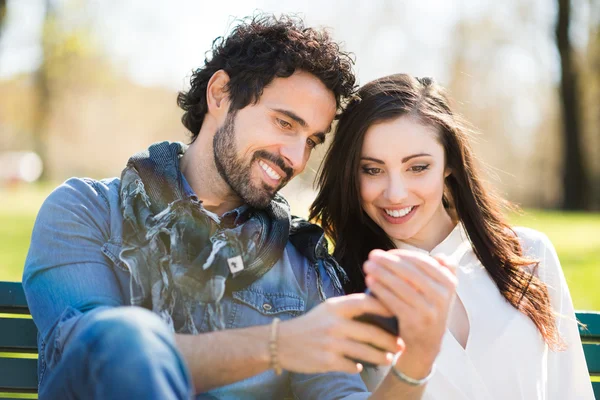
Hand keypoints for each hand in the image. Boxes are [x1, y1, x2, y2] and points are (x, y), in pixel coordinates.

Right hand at [277, 293, 401, 373]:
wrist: (281, 343)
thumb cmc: (311, 324)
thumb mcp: (328, 309)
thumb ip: (350, 308)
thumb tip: (381, 309)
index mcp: (336, 307)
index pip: (367, 302)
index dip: (386, 307)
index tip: (401, 313)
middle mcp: (335, 323)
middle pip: (372, 332)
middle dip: (390, 340)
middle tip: (402, 345)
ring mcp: (331, 343)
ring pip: (366, 352)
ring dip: (381, 357)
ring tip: (389, 359)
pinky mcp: (327, 361)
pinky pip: (352, 366)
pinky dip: (358, 367)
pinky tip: (361, 366)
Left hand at [363, 250, 457, 375]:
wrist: (426, 344)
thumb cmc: (429, 309)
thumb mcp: (442, 291)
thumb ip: (444, 271)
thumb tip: (441, 256)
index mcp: (449, 283)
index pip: (422, 262)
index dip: (402, 255)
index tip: (386, 252)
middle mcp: (442, 296)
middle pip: (410, 272)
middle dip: (388, 261)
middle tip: (372, 255)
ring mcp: (429, 310)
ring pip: (400, 286)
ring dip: (381, 273)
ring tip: (367, 266)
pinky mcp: (414, 322)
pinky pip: (394, 301)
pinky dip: (380, 289)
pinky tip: (369, 281)